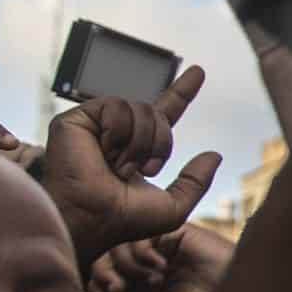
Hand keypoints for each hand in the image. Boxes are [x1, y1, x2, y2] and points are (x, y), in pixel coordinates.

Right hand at [43, 67, 223, 263]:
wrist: (90, 218)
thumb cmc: (123, 219)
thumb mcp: (173, 207)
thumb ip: (196, 182)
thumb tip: (215, 155)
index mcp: (139, 148)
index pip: (165, 113)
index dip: (182, 92)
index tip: (198, 72)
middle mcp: (118, 134)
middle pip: (158, 114)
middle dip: (159, 144)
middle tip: (140, 170)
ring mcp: (97, 125)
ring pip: (140, 109)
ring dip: (139, 143)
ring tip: (118, 165)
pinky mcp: (77, 119)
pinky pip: (116, 107)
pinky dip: (118, 133)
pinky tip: (103, 151)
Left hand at [86, 225, 235, 291]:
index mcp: (144, 285)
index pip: (108, 278)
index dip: (98, 286)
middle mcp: (148, 263)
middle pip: (107, 258)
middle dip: (105, 273)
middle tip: (116, 288)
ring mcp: (159, 248)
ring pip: (121, 246)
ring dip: (127, 264)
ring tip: (149, 281)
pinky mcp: (172, 234)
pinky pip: (142, 237)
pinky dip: (143, 252)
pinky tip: (159, 268)